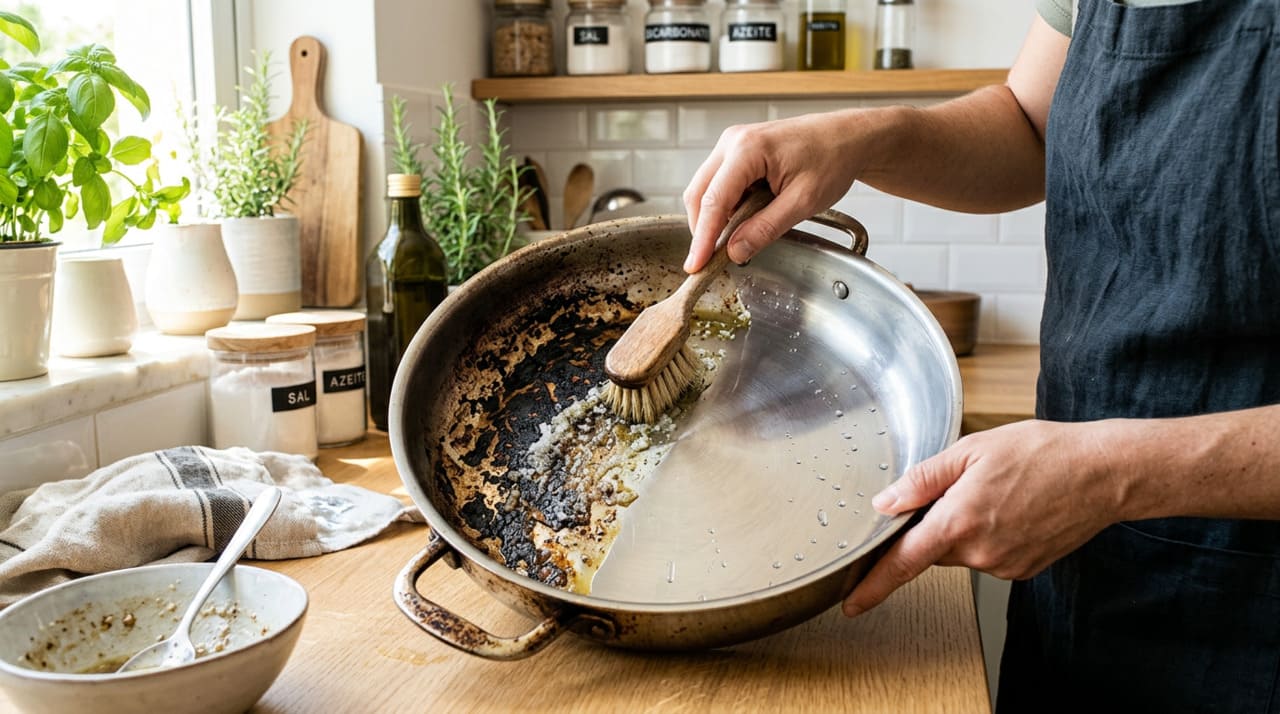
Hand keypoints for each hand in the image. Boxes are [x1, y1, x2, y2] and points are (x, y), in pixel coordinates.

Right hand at [681, 110, 879, 271]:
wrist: (849, 137)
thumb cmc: (832, 159)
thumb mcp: (802, 202)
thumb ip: (765, 228)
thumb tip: (734, 251)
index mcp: (747, 149)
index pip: (713, 201)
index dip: (702, 238)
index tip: (696, 265)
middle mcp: (733, 142)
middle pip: (699, 194)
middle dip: (703, 229)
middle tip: (710, 260)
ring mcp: (733, 144)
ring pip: (705, 189)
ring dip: (714, 218)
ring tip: (735, 239)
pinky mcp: (738, 151)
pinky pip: (719, 183)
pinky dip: (725, 206)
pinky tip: (744, 218)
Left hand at [842, 419, 1126, 615]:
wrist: (1103, 474)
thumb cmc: (1043, 454)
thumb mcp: (971, 450)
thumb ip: (922, 479)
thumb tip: (885, 503)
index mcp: (958, 521)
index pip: (902, 562)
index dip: (873, 586)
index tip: (851, 604)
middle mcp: (979, 552)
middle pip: (933, 548)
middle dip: (936, 523)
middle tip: (964, 487)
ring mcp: (1004, 565)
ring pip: (962, 551)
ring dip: (967, 526)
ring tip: (999, 492)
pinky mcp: (1023, 569)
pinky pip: (989, 555)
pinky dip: (991, 535)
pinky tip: (1014, 509)